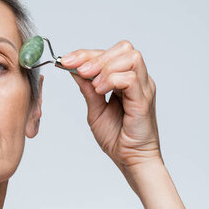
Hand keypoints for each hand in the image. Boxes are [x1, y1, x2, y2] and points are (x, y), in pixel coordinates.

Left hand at [60, 40, 162, 172]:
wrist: (130, 159)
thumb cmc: (117, 138)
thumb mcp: (95, 109)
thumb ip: (87, 89)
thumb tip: (74, 70)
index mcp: (127, 80)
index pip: (109, 54)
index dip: (86, 54)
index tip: (65, 61)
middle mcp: (139, 80)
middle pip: (123, 48)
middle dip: (96, 56)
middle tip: (79, 70)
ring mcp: (144, 88)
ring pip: (130, 57)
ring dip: (105, 67)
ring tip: (93, 86)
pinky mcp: (144, 100)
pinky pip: (130, 78)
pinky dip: (112, 80)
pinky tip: (101, 91)